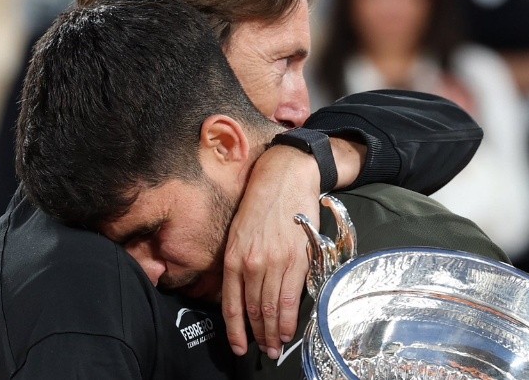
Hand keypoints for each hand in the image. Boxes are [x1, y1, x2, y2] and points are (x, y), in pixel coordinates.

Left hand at [222, 145, 319, 358]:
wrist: (286, 177)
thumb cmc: (261, 202)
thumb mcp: (239, 231)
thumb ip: (239, 262)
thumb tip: (245, 293)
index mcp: (233, 257)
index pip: (231, 304)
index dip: (235, 330)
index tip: (239, 347)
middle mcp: (251, 263)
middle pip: (254, 310)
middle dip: (258, 335)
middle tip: (264, 351)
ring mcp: (274, 262)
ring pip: (272, 308)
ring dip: (274, 332)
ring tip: (277, 346)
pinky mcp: (297, 259)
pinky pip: (291, 298)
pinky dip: (290, 319)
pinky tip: (289, 330)